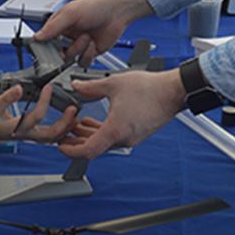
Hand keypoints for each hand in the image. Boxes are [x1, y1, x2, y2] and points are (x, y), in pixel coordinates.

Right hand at [0, 83, 78, 144]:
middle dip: (65, 123)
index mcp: (17, 128)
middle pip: (51, 135)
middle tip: (73, 109)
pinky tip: (65, 122)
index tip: (49, 87)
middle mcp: (25, 135)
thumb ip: (7, 97)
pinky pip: (49, 136)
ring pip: (52, 138)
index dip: (44, 100)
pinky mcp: (29, 135)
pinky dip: (59, 131)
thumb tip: (19, 88)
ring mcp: (28, 137)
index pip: (36, 116)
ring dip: (65, 129)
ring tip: (74, 116)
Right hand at [35, 0, 152, 63]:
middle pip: (57, 53)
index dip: (45, 47)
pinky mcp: (90, 53)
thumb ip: (53, 27)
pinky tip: (93, 44)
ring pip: (70, 59)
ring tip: (87, 38)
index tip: (46, 51)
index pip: (45, 40)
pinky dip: (88, 55)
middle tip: (67, 49)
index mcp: (59, 25)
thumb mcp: (70, 14)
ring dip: (79, 49)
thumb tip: (37, 37)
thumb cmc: (94, 6)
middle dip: (63, 52)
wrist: (117, 12)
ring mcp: (79, 45)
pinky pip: (83, 62)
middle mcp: (67, 36)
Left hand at [57, 70, 185, 158]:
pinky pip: (113, 138)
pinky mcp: (136, 134)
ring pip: (103, 143)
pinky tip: (93, 122)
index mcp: (115, 130)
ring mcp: (131, 138)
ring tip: (76, 124)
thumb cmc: (149, 89)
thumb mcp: (113, 83)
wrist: (173, 91)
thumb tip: (76, 86)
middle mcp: (124, 139)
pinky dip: (100, 132)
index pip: (88, 151)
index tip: (61, 145)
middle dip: (76, 141)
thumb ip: (90, 87)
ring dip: (88, 136)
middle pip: (94, 148)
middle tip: (63, 133)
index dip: (71, 150)